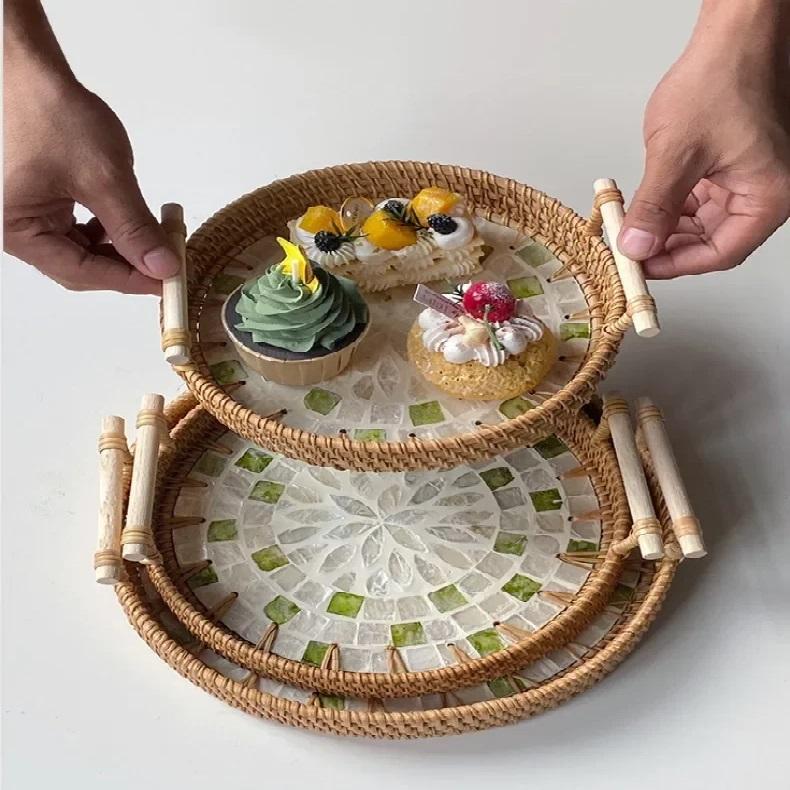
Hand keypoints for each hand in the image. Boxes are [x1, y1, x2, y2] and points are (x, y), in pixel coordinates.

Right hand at [4, 73, 178, 293]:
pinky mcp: (41, 205)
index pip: (82, 273)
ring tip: (154, 238)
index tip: (167, 283)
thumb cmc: (52, 113)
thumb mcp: (103, 177)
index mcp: (18, 231)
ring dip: (121, 249)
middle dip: (127, 266)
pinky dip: (109, 233)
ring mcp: (27, 218)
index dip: (129, 281)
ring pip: (83, 253)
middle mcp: (17, 231)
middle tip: (167, 263)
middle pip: (82, 269)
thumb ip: (134, 227)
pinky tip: (130, 223)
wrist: (29, 70)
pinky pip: (79, 232)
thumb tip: (162, 267)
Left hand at [618, 2, 789, 278]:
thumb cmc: (724, 77)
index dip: (676, 265)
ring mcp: (749, 178)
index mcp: (768, 195)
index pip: (721, 253)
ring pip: (702, 223)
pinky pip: (701, 200)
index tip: (640, 267)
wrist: (734, 34)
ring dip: (666, 226)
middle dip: (667, 246)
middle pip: (711, 242)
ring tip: (631, 223)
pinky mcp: (732, 166)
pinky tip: (646, 203)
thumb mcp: (676, 153)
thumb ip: (655, 207)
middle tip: (629, 248)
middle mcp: (766, 191)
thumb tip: (637, 247)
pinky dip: (672, 205)